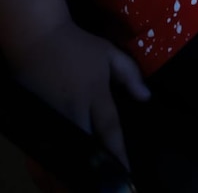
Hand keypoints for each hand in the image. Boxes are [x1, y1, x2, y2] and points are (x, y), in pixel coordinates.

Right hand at [12, 20, 149, 169]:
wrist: (38, 39)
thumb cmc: (78, 45)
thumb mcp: (108, 53)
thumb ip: (129, 74)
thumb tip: (146, 97)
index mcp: (94, 94)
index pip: (110, 129)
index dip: (118, 152)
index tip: (127, 170)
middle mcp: (74, 109)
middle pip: (88, 144)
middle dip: (98, 160)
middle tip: (110, 171)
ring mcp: (55, 115)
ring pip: (70, 145)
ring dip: (80, 157)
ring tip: (90, 168)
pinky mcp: (41, 116)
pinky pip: (54, 140)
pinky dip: (62, 149)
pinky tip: (69, 154)